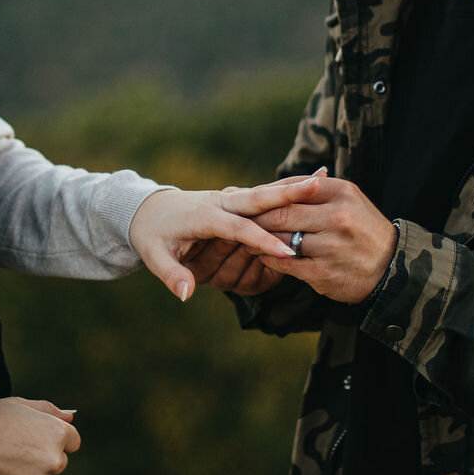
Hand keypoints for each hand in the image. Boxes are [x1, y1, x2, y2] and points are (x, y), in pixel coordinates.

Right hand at [0, 397, 79, 474]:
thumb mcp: (20, 405)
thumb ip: (49, 411)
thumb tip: (70, 416)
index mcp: (57, 435)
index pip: (72, 441)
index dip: (51, 438)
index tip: (34, 437)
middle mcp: (53, 461)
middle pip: (57, 463)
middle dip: (40, 457)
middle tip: (13, 449)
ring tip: (1, 462)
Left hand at [128, 181, 313, 300]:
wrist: (147, 209)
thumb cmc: (151, 234)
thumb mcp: (154, 256)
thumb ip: (171, 274)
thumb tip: (186, 295)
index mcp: (203, 216)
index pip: (237, 229)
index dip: (262, 240)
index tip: (288, 251)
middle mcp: (220, 202)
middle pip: (259, 197)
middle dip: (288, 193)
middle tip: (318, 186)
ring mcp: (229, 198)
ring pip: (265, 191)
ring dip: (294, 185)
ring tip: (326, 180)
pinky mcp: (235, 199)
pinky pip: (264, 194)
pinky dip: (287, 187)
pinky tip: (314, 182)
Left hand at [252, 175, 397, 304]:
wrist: (391, 268)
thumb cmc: (362, 229)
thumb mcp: (347, 200)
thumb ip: (314, 190)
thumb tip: (277, 186)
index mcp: (341, 193)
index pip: (291, 189)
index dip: (266, 196)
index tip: (249, 200)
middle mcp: (337, 217)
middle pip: (281, 214)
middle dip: (256, 218)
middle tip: (239, 219)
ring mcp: (330, 246)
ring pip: (280, 239)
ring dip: (259, 239)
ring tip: (247, 237)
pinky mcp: (323, 272)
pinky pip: (285, 263)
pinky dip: (270, 258)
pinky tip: (265, 255)